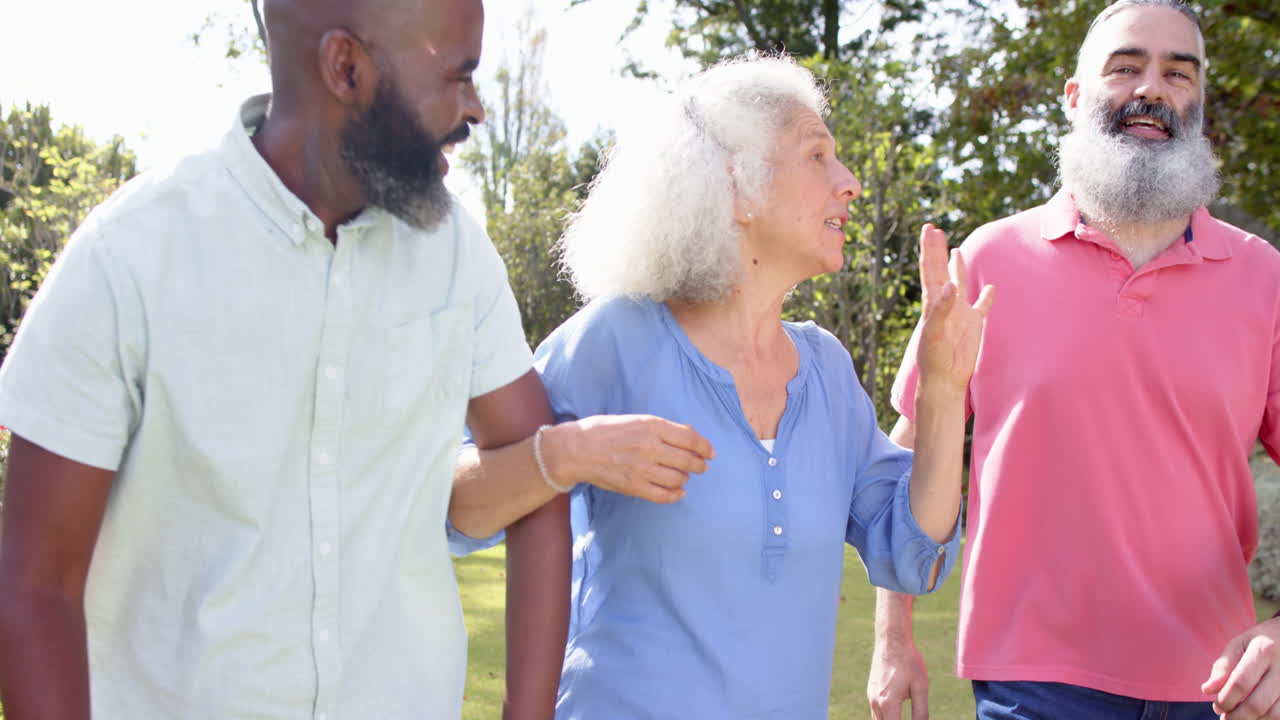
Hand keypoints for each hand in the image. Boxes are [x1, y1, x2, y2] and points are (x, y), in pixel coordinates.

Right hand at [541, 414, 713, 502]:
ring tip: (683, 476)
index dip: (705, 447)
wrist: (576, 449)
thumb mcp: (636, 419)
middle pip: (688, 460)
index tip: (710, 453)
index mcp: (651, 426)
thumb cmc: (605, 430)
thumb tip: (689, 439)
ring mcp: (642, 469)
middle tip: (701, 466)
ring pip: (678, 478)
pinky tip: (678, 492)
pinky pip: (663, 495)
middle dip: (699, 465)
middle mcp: (650, 447)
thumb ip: (661, 428)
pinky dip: (675, 495)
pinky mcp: (634, 486)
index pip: (690, 438)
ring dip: (685, 478)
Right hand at [868, 636, 930, 719]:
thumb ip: (921, 712)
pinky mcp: (871, 691)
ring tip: (899, 717)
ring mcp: (871, 697)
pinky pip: (876, 713)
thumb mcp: (920, 687)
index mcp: (888, 703)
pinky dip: (885, 718)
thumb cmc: (909, 661)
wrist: (891, 640)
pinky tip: (895, 717)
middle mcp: (876, 702)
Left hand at [915, 224, 993, 390]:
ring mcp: (960, 313)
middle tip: (935, 229)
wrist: (944, 379)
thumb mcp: (935, 333)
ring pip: (961, 283)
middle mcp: (945, 303)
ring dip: (959, 267)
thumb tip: (951, 285)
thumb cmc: (934, 359)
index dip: (930, 249)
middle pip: (942, 270)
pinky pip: (981, 306)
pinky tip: (991, 288)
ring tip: (957, 251)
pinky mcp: (973, 325)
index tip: (930, 229)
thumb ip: (941, 309)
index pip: (931, 269)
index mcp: (933, 302)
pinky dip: (986, 296)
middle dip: (938, 250)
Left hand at [1203, 616, 1279, 718]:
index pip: (1240, 683)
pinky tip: (1257, 716)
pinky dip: (1268, 719)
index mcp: (1263, 650)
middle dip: (1238, 716)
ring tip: (1240, 717)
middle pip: (1258, 703)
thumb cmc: (1261, 640)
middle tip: (1226, 718)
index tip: (1217, 707)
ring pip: (1274, 714)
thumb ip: (1223, 666)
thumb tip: (1207, 690)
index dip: (1226, 700)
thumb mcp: (1239, 643)